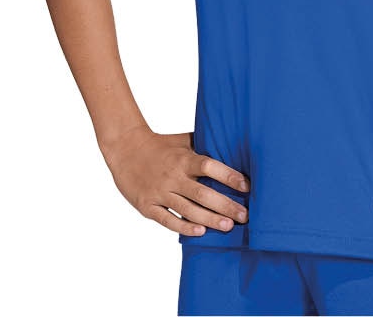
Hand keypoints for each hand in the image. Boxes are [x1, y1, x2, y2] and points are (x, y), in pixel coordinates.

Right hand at [102, 127, 249, 236]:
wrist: (125, 149)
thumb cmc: (160, 144)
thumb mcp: (183, 140)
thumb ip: (204, 145)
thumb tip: (232, 147)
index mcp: (184, 158)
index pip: (210, 166)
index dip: (229, 176)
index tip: (247, 186)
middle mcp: (173, 176)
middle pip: (203, 193)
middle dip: (226, 206)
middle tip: (245, 215)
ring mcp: (160, 192)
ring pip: (188, 210)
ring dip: (210, 219)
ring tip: (229, 226)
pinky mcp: (147, 206)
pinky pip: (167, 220)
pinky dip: (184, 227)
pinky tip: (200, 232)